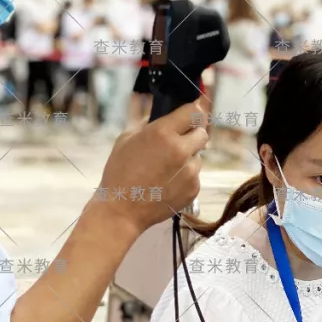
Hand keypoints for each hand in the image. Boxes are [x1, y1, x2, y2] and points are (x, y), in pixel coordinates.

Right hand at [96, 99, 208, 233]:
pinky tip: (167, 183)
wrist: (121, 210)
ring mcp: (191, 171)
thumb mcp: (126, 139)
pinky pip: (195, 175)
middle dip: (191, 135)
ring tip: (166, 168)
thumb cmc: (119, 172)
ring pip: (198, 155)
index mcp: (163, 133)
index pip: (193, 111)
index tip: (191, 113)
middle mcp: (181, 150)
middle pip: (202, 133)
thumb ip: (149, 123)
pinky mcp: (194, 188)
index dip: (193, 111)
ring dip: (187, 157)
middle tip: (177, 142)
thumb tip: (164, 115)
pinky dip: (185, 176)